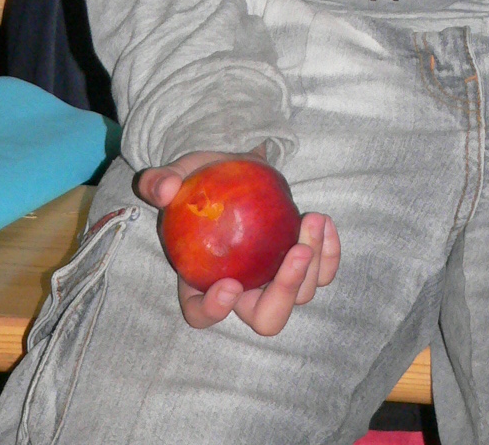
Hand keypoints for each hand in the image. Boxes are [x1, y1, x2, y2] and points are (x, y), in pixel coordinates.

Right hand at [135, 150, 340, 332]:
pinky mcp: (300, 263)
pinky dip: (329, 255)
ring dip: (313, 263)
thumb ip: (159, 183)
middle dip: (286, 292)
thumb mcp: (172, 178)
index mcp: (201, 282)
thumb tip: (164, 190)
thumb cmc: (198, 181)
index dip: (214, 310)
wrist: (231, 170)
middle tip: (296, 253)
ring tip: (312, 220)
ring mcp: (274, 280)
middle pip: (268, 319)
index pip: (202, 315)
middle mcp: (242, 292)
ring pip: (301, 295)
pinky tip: (324, 223)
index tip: (229, 284)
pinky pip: (322, 273)